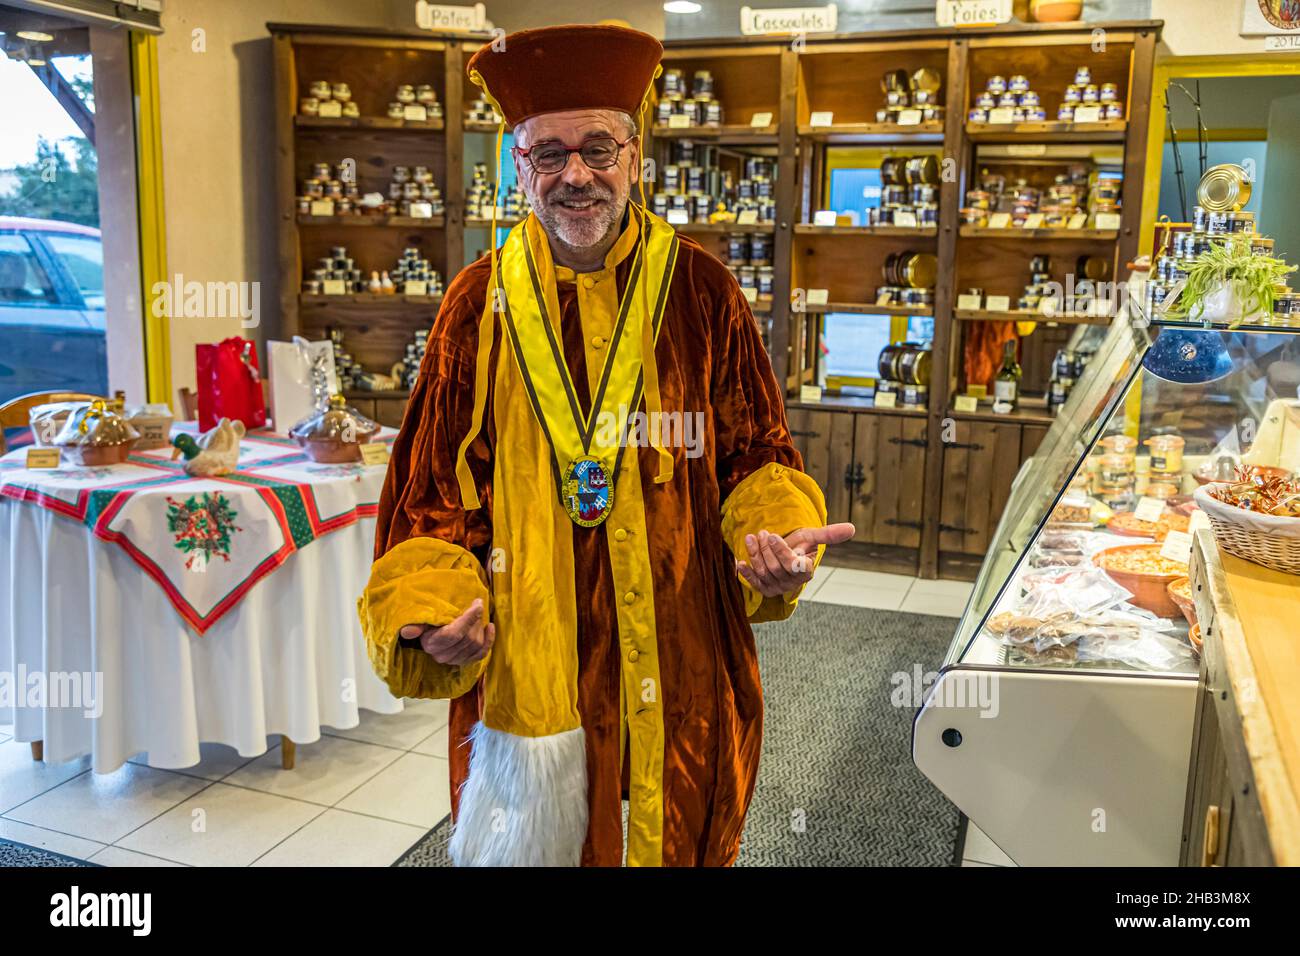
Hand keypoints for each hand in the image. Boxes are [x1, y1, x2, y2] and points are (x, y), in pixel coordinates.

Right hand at [398, 598, 495, 665]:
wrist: (432, 634)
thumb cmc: (428, 622)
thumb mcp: (421, 620)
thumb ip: (415, 625)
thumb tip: (407, 632)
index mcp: (431, 644)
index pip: (454, 634)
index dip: (469, 618)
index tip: (478, 604)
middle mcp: (442, 656)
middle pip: (468, 638)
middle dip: (476, 620)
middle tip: (477, 606)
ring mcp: (454, 661)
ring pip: (476, 644)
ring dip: (481, 627)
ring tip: (478, 615)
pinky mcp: (465, 662)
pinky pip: (481, 654)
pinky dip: (489, 640)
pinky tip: (490, 627)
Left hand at [736, 523, 855, 597]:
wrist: (785, 554)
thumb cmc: (799, 544)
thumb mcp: (811, 536)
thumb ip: (829, 534)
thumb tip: (853, 528)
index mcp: (806, 570)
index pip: (794, 564)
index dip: (782, 552)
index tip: (773, 536)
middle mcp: (793, 582)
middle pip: (775, 567)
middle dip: (766, 549)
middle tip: (762, 533)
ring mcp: (778, 587)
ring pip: (763, 572)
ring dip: (755, 554)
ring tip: (751, 538)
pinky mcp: (765, 589)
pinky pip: (754, 583)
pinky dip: (746, 573)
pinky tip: (739, 562)